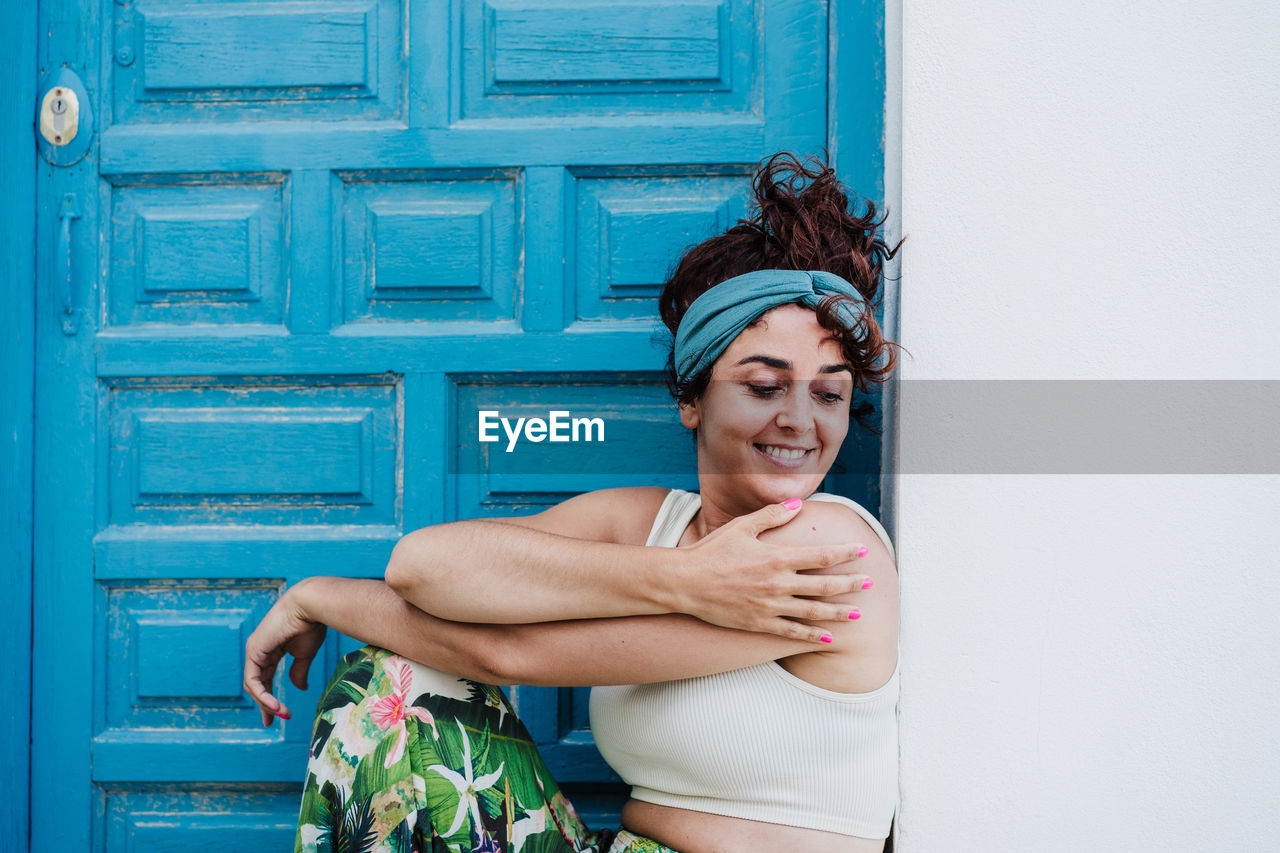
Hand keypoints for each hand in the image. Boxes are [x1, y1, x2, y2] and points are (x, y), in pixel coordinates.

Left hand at [243, 579, 327, 725]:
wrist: (311, 605)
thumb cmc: (311, 624)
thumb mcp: (305, 654)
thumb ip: (299, 671)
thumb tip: (300, 689)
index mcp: (270, 649)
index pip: (264, 678)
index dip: (269, 697)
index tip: (279, 713)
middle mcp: (258, 650)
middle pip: (256, 684)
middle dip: (264, 704)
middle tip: (272, 721)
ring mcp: (254, 650)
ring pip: (253, 685)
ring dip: (266, 703)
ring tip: (281, 714)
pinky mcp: (254, 651)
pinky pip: (253, 681)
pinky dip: (263, 695)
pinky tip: (274, 705)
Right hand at [670, 499, 873, 642]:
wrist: (684, 582)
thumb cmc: (711, 551)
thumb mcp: (741, 527)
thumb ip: (771, 516)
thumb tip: (798, 506)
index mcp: (776, 557)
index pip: (820, 555)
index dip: (845, 553)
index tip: (863, 551)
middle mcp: (777, 583)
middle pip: (824, 585)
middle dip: (850, 584)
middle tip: (870, 583)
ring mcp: (769, 606)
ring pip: (813, 612)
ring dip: (838, 612)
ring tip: (857, 613)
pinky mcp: (759, 623)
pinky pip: (791, 632)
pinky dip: (812, 635)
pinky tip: (828, 637)